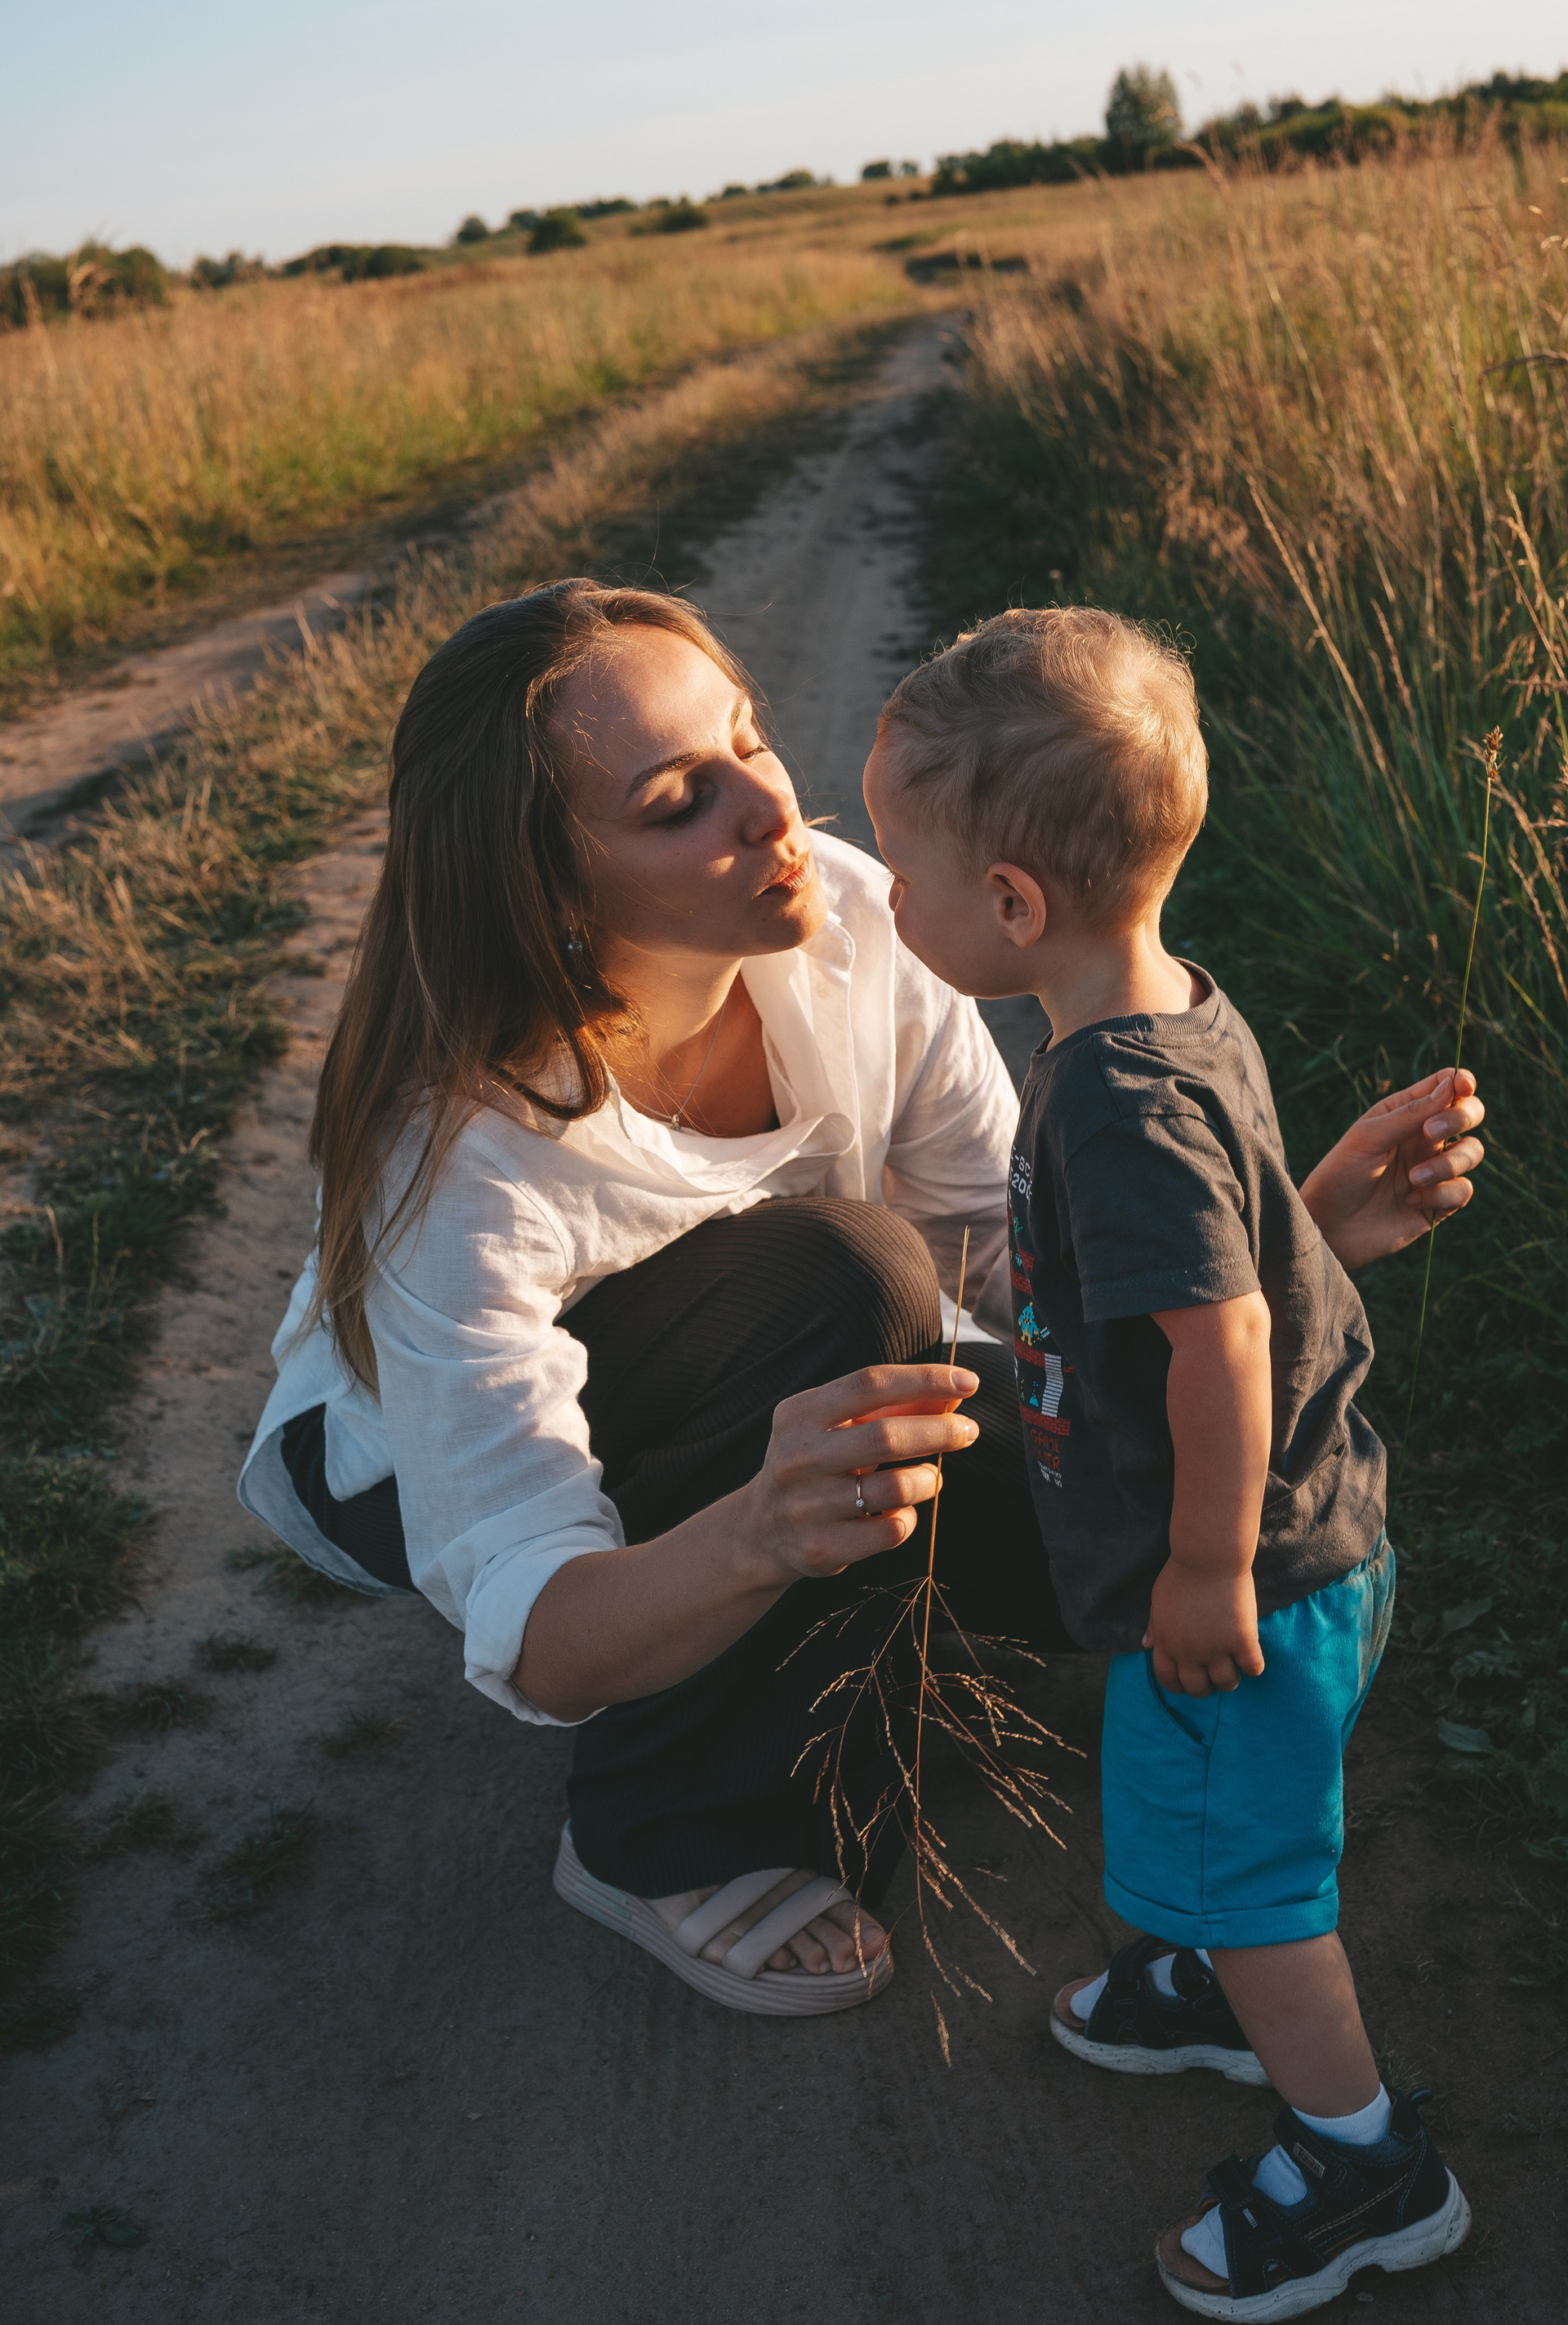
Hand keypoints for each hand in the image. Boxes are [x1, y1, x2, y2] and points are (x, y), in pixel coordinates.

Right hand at [741, 1363, 979, 1587]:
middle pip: (886, 1437)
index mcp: (799, 1414)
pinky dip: (908, 1518)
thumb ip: (892, 1407)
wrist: (761, 1530)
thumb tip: (954, 1392)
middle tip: (968, 1432)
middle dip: (940, 1432)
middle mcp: (797, 1458)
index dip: (925, 1380)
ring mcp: (806, 1506)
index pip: (870, 1384)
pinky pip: (890, 1530)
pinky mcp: (820, 1548)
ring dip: (927, 1480)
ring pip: (895, 1489)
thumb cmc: (814, 1463)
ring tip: (930, 1477)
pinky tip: (900, 1511)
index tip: (967, 1382)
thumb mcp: (837, 1425)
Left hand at [1144, 1561, 1264, 1696]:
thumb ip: (1155, 1626)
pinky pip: (1253, 1667)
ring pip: (1226, 1683)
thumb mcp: (1159, 1601)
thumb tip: (1146, 1644)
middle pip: (1197, 1688)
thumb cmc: (1182, 1574)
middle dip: (1205, 1688)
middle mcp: (1189, 1651)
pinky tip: (1250, 1656)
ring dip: (1229, 1680)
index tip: (1188, 1682)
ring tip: (1233, 1668)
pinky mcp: (1242, 1639)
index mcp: (1167, 1642)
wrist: (1208, 1557)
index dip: (1178, 1686)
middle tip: (1213, 1677)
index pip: (1168, 1679)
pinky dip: (1253, 1666)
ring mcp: (1216, 1648)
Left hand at [1299, 1068, 1485, 1273]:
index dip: (1461, 1081)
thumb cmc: (1340, 1175)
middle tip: (1430, 1132)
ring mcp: (1434, 1169)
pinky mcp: (1439, 1202)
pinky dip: (1442, 1194)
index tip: (1463, 1087)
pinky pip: (1463, 1190)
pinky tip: (1411, 1201)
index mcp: (1405, 1113)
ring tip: (1412, 1178)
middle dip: (1461, 1118)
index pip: (1445, 1086)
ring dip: (1448, 1163)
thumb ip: (1411, 1113)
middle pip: (1469, 1114)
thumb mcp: (1369, 1137)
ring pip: (1472, 1152)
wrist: (1328, 1228)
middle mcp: (1424, 1138)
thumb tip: (1452, 1084)